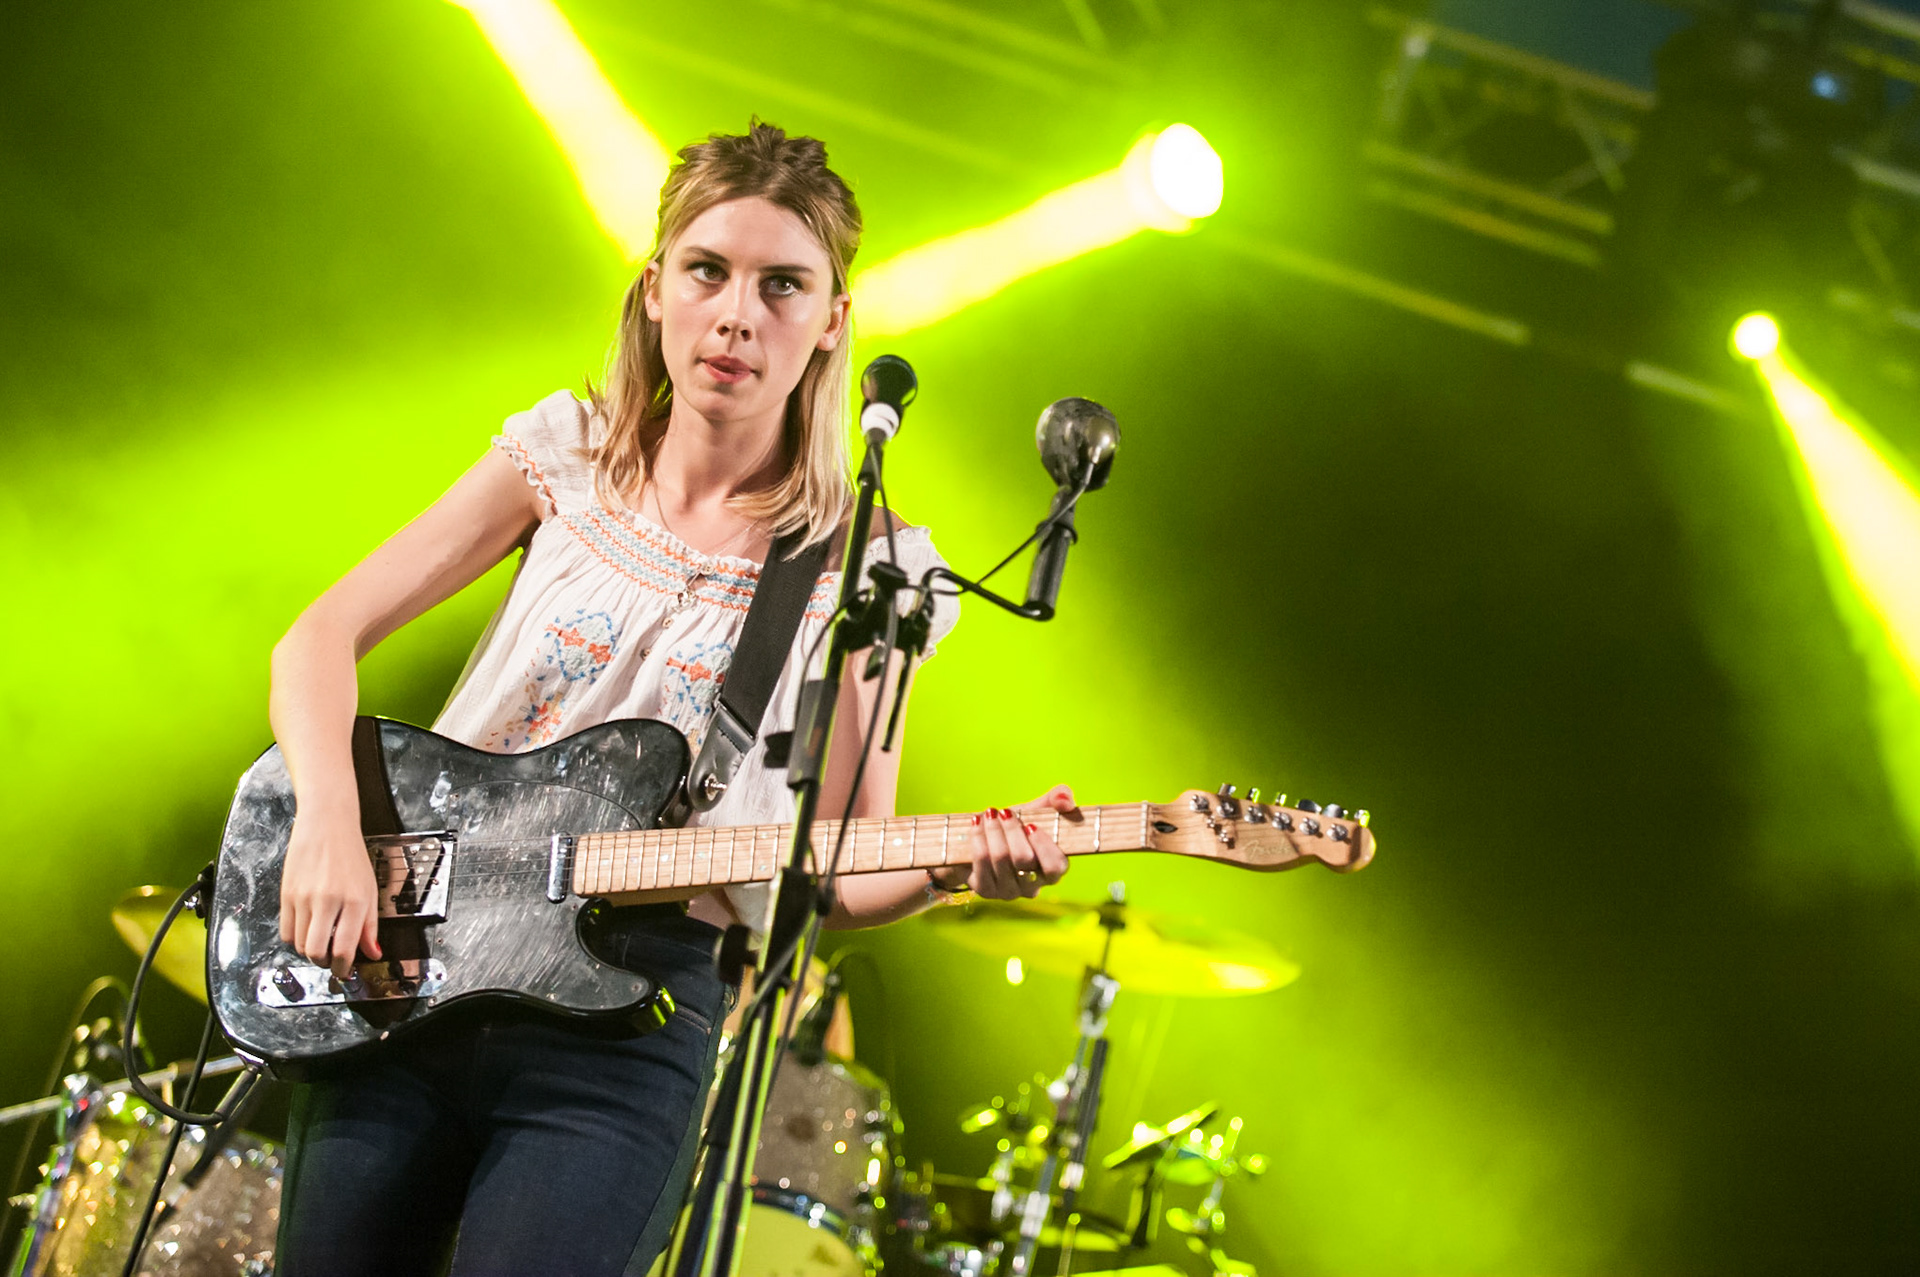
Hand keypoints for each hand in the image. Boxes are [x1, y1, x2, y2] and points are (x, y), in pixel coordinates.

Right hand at [278, 803, 381, 979]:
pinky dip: (295, 938)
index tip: (344, 970)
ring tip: (320, 941)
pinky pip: (285, 931)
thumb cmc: (350, 855)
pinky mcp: (286, 894)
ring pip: (299, 945)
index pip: (344, 949)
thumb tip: (373, 953)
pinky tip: (307, 930)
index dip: (343, 967)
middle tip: (331, 959)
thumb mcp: (370, 889)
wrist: (327, 825)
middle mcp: (328, 900)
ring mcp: (304, 898)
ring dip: (310, 951)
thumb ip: (370, 925)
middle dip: (324, 963)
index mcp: (354, 900)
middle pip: (316, 952)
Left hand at [943, 786, 1075, 899]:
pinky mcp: (985, 890)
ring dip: (993, 830)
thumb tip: (1065, 799)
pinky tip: (977, 824)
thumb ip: (1059, 799)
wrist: (984, 840)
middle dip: (1012, 830)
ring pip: (1000, 858)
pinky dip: (978, 837)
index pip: (1055, 867)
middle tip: (1004, 812)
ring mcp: (1008, 891)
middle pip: (1023, 859)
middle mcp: (1032, 885)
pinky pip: (981, 862)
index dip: (1044, 846)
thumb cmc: (1017, 828)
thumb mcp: (1038, 811)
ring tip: (989, 814)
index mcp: (1052, 869)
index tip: (1030, 825)